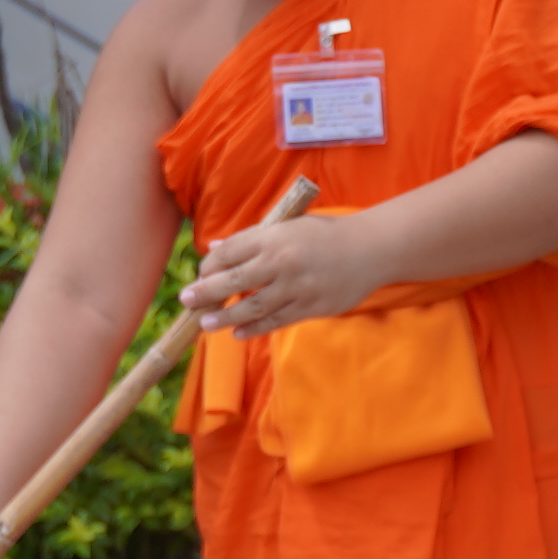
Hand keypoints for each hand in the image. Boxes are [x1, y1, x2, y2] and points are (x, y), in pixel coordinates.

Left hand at [188, 204, 405, 336]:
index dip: (210, 265)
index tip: (201, 275)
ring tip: (205, 323)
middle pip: (233, 281)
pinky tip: (237, 332)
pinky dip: (253, 328)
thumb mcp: (289, 226)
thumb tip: (215, 248)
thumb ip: (252, 239)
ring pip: (251, 307)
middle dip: (205, 292)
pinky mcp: (310, 307)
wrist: (371, 249)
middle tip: (186, 300)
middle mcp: (282, 262)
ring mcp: (296, 288)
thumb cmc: (326, 234)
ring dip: (224, 316)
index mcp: (274, 237)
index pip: (229, 253)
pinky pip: (275, 321)